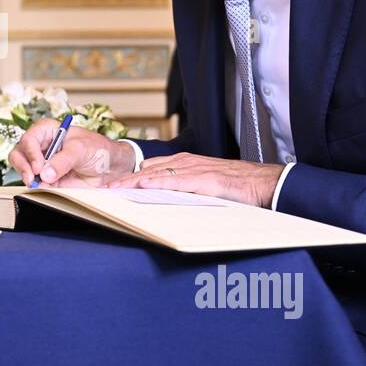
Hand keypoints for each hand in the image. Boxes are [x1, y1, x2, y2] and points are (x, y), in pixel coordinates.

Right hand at [7, 118, 136, 187]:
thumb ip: (63, 160)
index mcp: (48, 131)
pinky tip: (48, 188)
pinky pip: (36, 184)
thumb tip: (45, 174)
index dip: (30, 152)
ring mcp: (43, 163)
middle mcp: (42, 146)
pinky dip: (38, 187)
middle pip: (19, 154)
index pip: (29, 139)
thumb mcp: (81, 149)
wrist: (111, 167)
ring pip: (24, 170)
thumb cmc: (98, 149)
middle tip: (31, 177)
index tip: (38, 166)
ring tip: (41, 184)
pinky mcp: (48, 179)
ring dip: (29, 178)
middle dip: (23, 166)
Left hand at [105, 153, 284, 208]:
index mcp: (184, 164)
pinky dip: (156, 182)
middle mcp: (185, 163)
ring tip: (113, 191)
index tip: (111, 188)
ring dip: (133, 182)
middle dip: (124, 180)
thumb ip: (184, 190)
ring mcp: (194, 169)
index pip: (149, 168)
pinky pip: (175, 180)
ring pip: (156, 173)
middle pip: (146, 169)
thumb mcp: (204, 187)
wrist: (263, 183)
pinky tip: (142, 185)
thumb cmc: (235, 187)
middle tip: (103, 191)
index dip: (129, 178)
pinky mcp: (203, 179)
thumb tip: (163, 202)